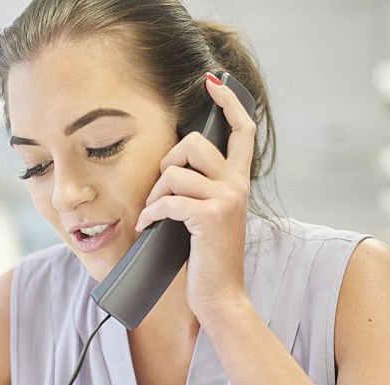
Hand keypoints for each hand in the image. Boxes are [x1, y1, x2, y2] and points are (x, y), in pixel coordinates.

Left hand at [134, 73, 254, 324]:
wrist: (221, 296)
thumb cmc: (208, 259)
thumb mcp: (209, 217)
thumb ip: (200, 189)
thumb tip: (171, 168)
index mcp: (239, 182)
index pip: (243, 130)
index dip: (228, 102)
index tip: (212, 83)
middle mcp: (237, 185)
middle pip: (194, 144)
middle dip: (166, 163)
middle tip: (159, 191)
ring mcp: (226, 200)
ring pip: (175, 171)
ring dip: (154, 191)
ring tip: (152, 213)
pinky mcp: (209, 217)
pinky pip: (167, 200)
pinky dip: (150, 213)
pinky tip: (146, 226)